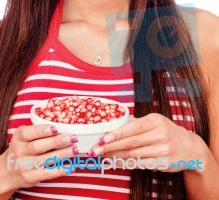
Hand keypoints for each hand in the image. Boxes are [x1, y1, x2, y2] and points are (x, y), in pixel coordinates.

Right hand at [0, 124, 78, 189]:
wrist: (7, 172)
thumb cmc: (20, 148)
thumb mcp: (22, 137)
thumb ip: (36, 131)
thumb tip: (61, 125)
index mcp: (19, 137)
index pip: (29, 133)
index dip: (42, 130)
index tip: (55, 128)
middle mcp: (20, 151)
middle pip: (39, 146)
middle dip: (57, 141)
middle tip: (72, 137)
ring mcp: (25, 165)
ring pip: (45, 160)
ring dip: (62, 155)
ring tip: (75, 150)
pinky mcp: (31, 177)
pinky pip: (47, 174)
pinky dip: (60, 170)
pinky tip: (70, 166)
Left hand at [89, 113, 206, 172]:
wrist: (189, 147)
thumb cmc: (167, 131)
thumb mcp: (154, 122)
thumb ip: (135, 122)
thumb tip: (113, 122)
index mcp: (155, 120)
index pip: (131, 128)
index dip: (115, 134)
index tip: (102, 139)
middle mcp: (160, 134)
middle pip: (130, 142)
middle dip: (110, 147)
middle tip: (96, 150)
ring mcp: (162, 149)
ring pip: (133, 154)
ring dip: (115, 156)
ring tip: (103, 156)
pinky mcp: (163, 163)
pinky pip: (140, 164)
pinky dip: (126, 163)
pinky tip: (116, 162)